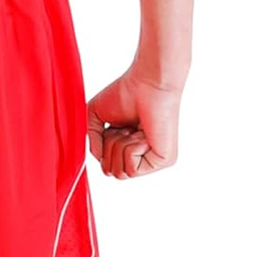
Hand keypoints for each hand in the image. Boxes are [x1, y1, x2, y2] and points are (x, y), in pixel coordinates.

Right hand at [86, 62, 182, 177]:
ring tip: (133, 129)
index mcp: (128, 146)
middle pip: (111, 172)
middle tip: (124, 128)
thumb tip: (98, 157)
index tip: (114, 126)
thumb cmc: (125, 93)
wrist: (146, 83)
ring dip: (120, 146)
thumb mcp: (95, 116)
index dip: (103, 146)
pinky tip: (142, 133)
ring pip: (120, 173)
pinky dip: (131, 149)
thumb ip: (91, 140)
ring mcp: (154, 159)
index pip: (106, 165)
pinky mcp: (164, 161)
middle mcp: (142, 155)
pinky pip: (132, 170)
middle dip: (110, 147)